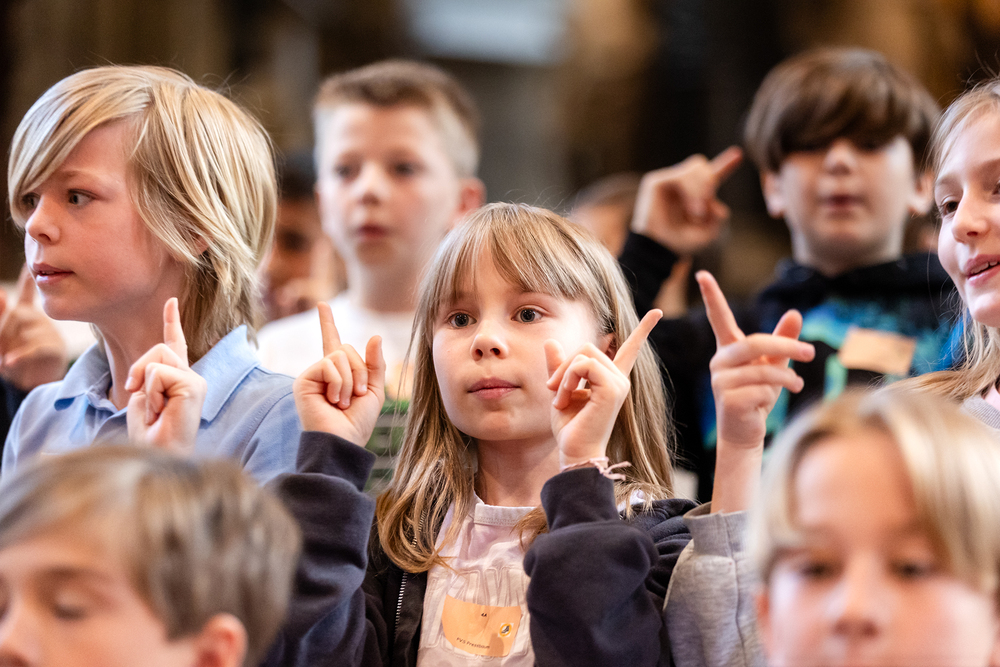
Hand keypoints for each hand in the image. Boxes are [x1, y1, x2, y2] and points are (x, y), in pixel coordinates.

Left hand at [0, 266, 68, 390]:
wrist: (31, 382)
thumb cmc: (14, 356)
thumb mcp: (0, 337)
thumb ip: (0, 315)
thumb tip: (1, 293)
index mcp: (25, 311)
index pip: (27, 290)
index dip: (28, 277)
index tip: (31, 263)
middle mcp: (39, 317)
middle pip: (17, 314)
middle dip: (2, 329)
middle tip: (0, 344)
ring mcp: (49, 331)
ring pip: (26, 331)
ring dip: (12, 346)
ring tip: (6, 359)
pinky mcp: (55, 347)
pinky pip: (35, 347)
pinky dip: (20, 355)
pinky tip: (9, 361)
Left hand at [126, 298, 205, 451]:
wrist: (159, 455)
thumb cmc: (149, 436)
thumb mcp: (141, 399)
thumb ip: (145, 376)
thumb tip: (144, 371)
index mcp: (178, 380)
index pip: (175, 344)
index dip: (172, 321)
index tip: (171, 301)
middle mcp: (192, 377)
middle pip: (159, 348)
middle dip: (138, 369)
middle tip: (135, 395)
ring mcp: (196, 381)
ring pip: (158, 359)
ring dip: (145, 384)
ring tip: (155, 409)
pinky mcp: (194, 386)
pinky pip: (158, 374)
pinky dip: (151, 393)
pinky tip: (162, 411)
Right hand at [293, 302, 384, 443]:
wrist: (343, 441)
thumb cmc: (357, 422)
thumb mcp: (373, 390)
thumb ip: (375, 364)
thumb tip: (375, 336)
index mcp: (338, 372)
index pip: (332, 341)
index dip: (327, 323)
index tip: (322, 305)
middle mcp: (323, 370)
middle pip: (346, 349)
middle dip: (360, 372)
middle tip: (354, 396)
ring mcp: (312, 375)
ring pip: (339, 356)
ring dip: (349, 381)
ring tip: (342, 402)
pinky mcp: (303, 380)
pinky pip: (329, 364)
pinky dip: (338, 383)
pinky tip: (332, 401)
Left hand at [545, 310, 660, 467]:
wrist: (575, 452)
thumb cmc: (570, 427)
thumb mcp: (560, 390)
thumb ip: (559, 366)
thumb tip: (551, 341)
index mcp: (611, 379)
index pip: (629, 349)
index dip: (643, 330)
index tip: (657, 312)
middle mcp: (619, 379)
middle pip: (587, 346)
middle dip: (564, 365)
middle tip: (552, 388)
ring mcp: (618, 383)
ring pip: (584, 353)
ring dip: (563, 374)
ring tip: (559, 398)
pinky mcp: (612, 388)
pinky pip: (584, 365)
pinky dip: (567, 378)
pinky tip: (564, 398)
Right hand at [631, 147, 741, 255]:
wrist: (660, 250)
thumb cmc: (683, 243)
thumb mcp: (710, 233)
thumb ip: (720, 216)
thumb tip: (713, 202)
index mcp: (696, 193)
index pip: (712, 174)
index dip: (726, 164)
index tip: (738, 155)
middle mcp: (682, 184)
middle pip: (702, 166)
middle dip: (710, 182)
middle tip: (707, 206)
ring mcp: (669, 180)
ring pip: (696, 167)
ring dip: (701, 189)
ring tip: (698, 212)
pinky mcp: (656, 181)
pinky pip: (681, 176)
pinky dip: (691, 191)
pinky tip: (691, 209)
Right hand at [699, 271, 813, 512]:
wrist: (746, 431)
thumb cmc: (758, 394)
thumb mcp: (775, 364)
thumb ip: (784, 339)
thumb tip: (795, 312)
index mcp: (729, 349)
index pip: (719, 318)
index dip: (711, 296)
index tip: (702, 274)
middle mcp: (720, 361)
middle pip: (755, 343)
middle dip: (786, 346)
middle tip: (812, 352)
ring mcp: (720, 380)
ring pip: (763, 369)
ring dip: (786, 378)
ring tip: (796, 385)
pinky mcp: (727, 399)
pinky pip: (760, 389)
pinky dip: (773, 395)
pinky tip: (768, 404)